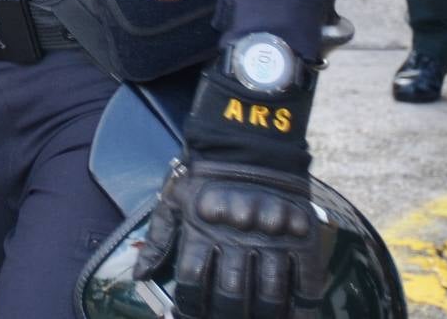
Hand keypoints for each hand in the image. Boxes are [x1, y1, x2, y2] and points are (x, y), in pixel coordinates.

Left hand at [133, 157, 323, 318]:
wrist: (249, 145)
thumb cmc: (207, 178)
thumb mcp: (175, 200)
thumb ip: (159, 239)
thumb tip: (140, 276)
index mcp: (202, 231)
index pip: (192, 282)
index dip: (190, 308)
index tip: (189, 317)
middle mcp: (236, 240)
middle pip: (230, 295)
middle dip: (226, 315)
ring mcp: (272, 241)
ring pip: (268, 296)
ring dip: (263, 316)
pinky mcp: (302, 239)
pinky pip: (306, 284)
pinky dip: (304, 308)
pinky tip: (296, 317)